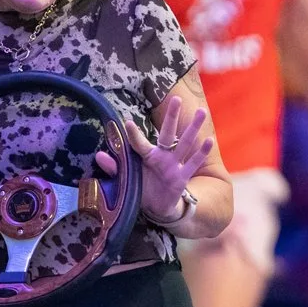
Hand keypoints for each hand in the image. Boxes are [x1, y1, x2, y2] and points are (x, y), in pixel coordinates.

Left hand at [116, 94, 215, 222]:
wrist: (157, 207)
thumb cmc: (142, 188)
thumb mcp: (126, 179)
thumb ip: (114, 167)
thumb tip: (98, 155)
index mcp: (147, 156)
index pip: (139, 143)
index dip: (134, 135)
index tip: (127, 123)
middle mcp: (162, 156)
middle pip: (168, 133)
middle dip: (172, 116)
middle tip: (177, 99)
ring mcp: (173, 165)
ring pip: (185, 144)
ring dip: (193, 128)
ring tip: (202, 112)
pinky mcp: (181, 177)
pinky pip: (193, 164)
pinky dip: (201, 153)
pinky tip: (208, 140)